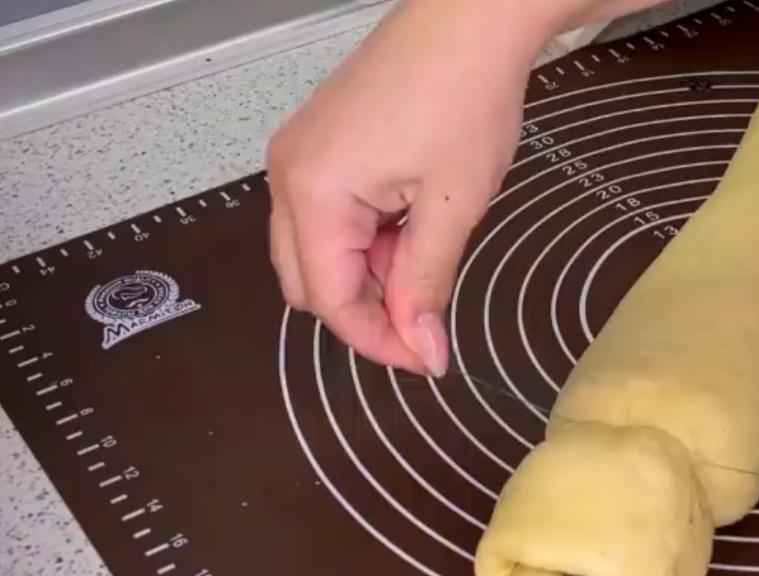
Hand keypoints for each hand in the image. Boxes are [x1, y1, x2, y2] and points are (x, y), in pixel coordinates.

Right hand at [265, 0, 540, 374]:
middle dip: (367, 310)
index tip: (425, 359)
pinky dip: (365, 240)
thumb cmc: (463, 95)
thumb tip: (420, 347)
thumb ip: (426, 285)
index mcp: (313, 191)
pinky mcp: (317, 145)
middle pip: (308, 283)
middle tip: (427, 317)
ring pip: (316, 253)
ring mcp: (297, 156)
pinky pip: (326, 216)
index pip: (329, 301)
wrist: (470, 19)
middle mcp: (288, 175)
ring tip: (426, 251)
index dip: (378, 341)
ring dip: (367, 274)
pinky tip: (410, 224)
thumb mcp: (453, 208)